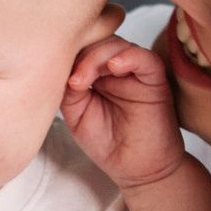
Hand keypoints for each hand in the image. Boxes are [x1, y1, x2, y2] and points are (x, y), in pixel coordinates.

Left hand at [62, 35, 186, 192]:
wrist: (136, 170)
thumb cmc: (106, 143)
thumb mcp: (76, 114)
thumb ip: (69, 88)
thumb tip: (64, 66)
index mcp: (97, 73)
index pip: (82, 47)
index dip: (69, 52)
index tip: (55, 72)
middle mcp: (116, 68)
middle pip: (99, 40)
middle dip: (82, 54)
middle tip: (73, 80)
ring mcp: (136, 73)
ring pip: (119, 44)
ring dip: (98, 56)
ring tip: (84, 80)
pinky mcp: (155, 81)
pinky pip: (145, 58)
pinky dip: (129, 57)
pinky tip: (114, 67)